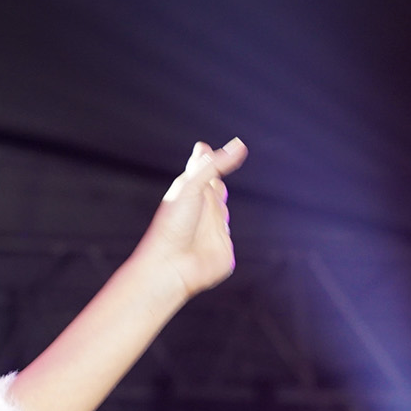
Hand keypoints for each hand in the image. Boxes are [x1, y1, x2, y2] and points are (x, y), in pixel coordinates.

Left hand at [133, 139, 245, 303]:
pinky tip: (212, 237)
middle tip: (210, 162)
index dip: (204, 160)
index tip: (202, 148)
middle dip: (214, 177)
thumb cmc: (174, 225)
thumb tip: (239, 145)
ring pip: (222, 213)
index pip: (200, 171)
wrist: (171, 265)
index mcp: (190, 193)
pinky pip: (228, 239)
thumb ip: (214, 165)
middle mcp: (201, 210)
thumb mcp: (192, 187)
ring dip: (219, 206)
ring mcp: (211, 229)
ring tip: (215, 190)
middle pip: (214, 188)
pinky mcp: (221, 250)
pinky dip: (226, 235)